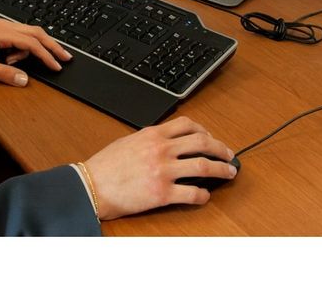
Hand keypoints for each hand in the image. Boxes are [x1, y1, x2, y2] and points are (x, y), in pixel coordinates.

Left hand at [0, 19, 73, 86]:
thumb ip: (4, 73)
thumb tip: (24, 79)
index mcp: (2, 32)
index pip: (32, 43)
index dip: (47, 55)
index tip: (57, 65)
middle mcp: (4, 25)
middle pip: (36, 33)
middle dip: (52, 45)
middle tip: (65, 57)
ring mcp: (1, 26)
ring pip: (29, 33)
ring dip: (35, 47)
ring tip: (20, 64)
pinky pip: (19, 35)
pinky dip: (23, 46)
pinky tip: (12, 59)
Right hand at [82, 116, 236, 219]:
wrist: (91, 186)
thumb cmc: (105, 166)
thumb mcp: (128, 142)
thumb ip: (150, 140)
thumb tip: (167, 142)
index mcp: (152, 135)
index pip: (187, 125)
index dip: (205, 130)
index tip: (211, 138)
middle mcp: (161, 150)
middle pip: (202, 142)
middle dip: (221, 148)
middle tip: (230, 155)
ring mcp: (163, 171)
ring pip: (204, 166)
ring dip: (222, 170)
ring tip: (229, 174)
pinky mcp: (162, 193)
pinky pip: (192, 193)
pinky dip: (203, 195)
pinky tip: (205, 196)